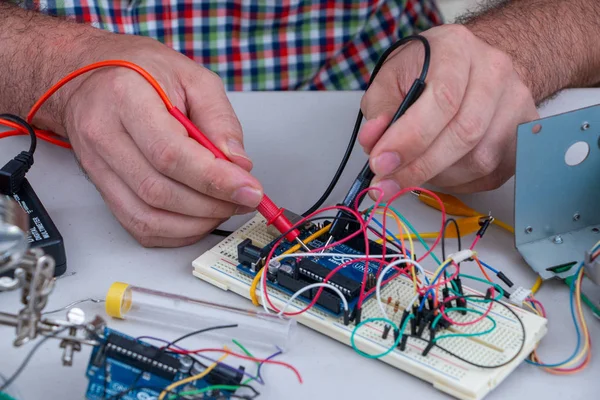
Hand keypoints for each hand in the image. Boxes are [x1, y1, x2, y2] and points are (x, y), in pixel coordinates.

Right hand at [42, 33, 261, 246]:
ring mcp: (96, 165)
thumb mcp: (193, 77)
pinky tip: (198, 218)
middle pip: (159, 192)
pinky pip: (137, 225)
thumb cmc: (140, 70)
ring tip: (223, 208)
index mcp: (126, 98)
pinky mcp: (101, 187)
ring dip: (195, 223)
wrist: (89, 75)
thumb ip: (220, 120)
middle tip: (242, 199)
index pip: (171, 154)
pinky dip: (175, 232)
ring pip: (147, 217)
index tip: (249, 190)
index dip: (215, 180)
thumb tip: (239, 165)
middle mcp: (103, 135)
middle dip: (211, 205)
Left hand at [359, 25, 538, 198]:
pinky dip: (459, 182)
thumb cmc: (427, 71)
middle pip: (465, 133)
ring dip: (438, 177)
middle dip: (419, 167)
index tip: (381, 164)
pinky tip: (439, 172)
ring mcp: (516, 102)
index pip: (442, 99)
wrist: (470, 67)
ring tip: (412, 173)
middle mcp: (495, 72)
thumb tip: (373, 142)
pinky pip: (492, 174)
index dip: (410, 139)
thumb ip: (379, 110)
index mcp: (457, 49)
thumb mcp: (391, 78)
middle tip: (386, 184)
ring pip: (481, 160)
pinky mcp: (524, 134)